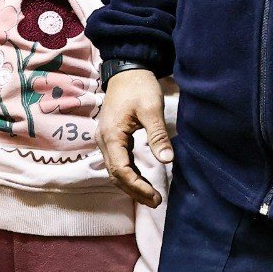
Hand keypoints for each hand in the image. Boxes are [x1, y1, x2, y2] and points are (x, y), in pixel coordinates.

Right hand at [96, 67, 171, 205]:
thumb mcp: (151, 109)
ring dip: (131, 185)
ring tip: (150, 196)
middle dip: (134, 190)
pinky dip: (128, 174)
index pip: (121, 170)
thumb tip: (168, 161)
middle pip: (116, 174)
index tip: (155, 196)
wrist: (126, 69)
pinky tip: (141, 180)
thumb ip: (158, 135)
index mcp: (112, 135)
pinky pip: (117, 162)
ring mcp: (105, 139)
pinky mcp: (111, 137)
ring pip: (115, 170)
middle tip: (156, 201)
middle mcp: (104, 140)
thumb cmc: (139, 86)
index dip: (137, 186)